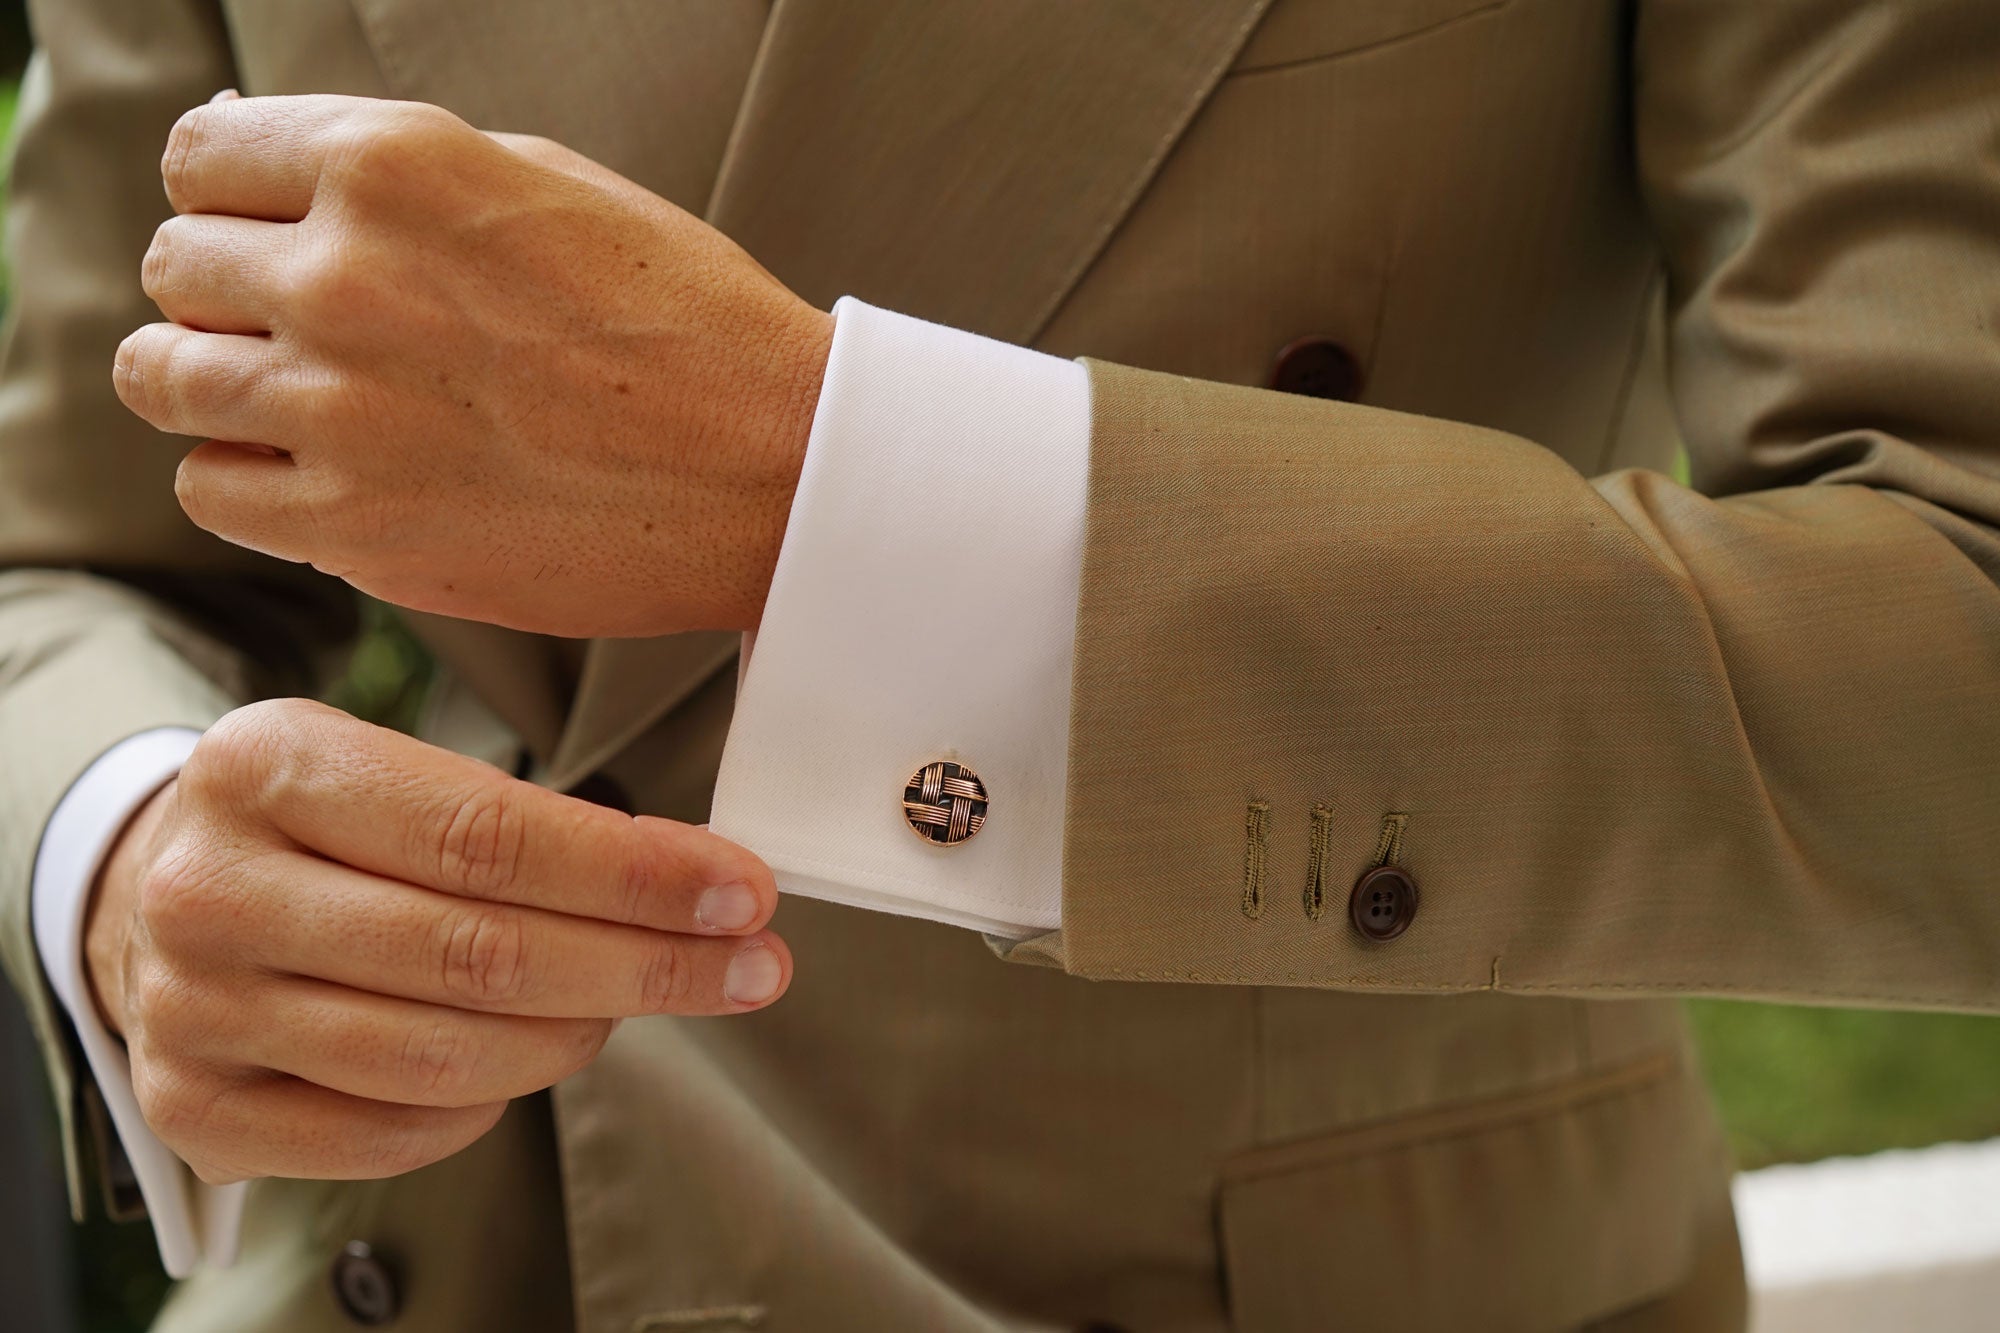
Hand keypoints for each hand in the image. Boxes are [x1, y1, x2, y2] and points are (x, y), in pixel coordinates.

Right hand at [83, 698, 788, 1183]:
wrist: (156, 897)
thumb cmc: (319, 829)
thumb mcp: (392, 770)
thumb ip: (526, 820)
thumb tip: (702, 882)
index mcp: (269, 765)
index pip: (486, 834)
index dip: (635, 875)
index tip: (743, 893)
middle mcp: (212, 888)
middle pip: (477, 953)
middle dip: (646, 965)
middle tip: (750, 967)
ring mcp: (193, 1008)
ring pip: (444, 1055)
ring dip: (577, 1035)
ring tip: (633, 1001)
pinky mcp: (196, 1108)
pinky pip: (393, 1131)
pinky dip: (488, 1104)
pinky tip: (527, 1055)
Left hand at [114, 94, 833, 637]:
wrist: (776, 470)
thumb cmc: (685, 323)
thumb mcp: (545, 185)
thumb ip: (396, 172)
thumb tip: (274, 179)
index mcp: (392, 165)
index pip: (201, 158)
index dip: (231, 200)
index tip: (268, 238)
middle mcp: (344, 276)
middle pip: (173, 269)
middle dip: (226, 294)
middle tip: (305, 332)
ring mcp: (340, 408)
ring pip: (162, 380)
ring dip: (216, 386)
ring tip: (300, 405)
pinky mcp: (356, 527)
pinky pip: (210, 489)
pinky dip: (248, 481)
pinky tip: (326, 475)